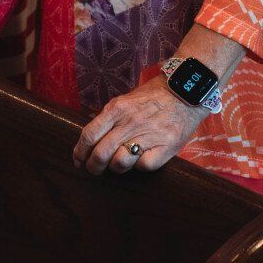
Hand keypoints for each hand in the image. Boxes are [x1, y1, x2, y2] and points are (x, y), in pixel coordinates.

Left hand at [73, 77, 207, 174]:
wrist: (185, 92)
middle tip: (94, 170)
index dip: (79, 152)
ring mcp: (148, 135)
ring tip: (118, 165)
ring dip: (115, 168)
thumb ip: (108, 117)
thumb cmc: (153, 97)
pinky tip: (140, 160)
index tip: (77, 160)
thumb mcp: (125, 100)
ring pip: (120, 162)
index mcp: (116, 109)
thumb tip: (90, 135)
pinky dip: (139, 166)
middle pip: (101, 152)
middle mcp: (129, 122)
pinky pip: (144, 165)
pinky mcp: (166, 146)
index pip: (89, 134)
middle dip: (93, 166)